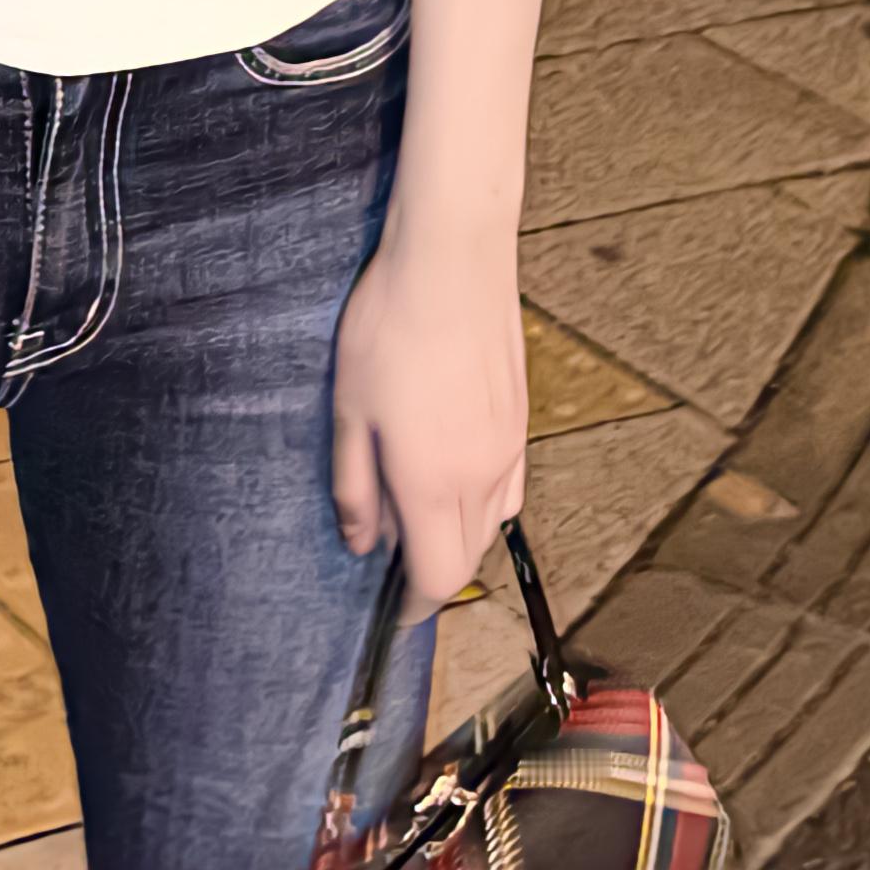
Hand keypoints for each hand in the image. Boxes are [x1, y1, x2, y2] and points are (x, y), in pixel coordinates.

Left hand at [331, 220, 527, 614]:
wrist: (452, 257)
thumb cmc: (390, 324)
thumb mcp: (349, 408)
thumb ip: (354, 485)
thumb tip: (362, 542)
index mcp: (433, 482)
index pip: (438, 577)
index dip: (416, 604)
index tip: (396, 611)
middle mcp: (480, 475)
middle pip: (467, 557)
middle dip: (433, 570)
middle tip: (394, 550)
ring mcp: (508, 446)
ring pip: (491, 523)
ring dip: (458, 534)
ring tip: (417, 506)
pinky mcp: (520, 418)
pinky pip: (508, 485)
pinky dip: (482, 500)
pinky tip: (453, 470)